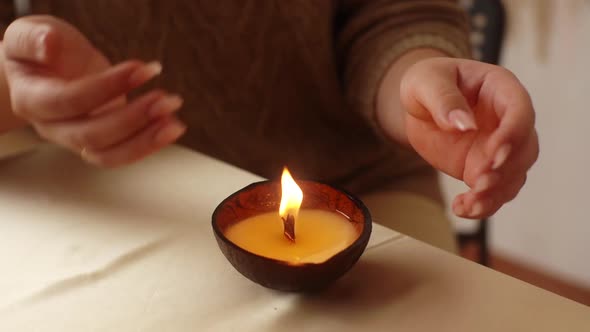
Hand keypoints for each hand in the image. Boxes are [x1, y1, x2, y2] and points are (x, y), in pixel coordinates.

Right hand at [3, 15, 185, 166]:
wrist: (44, 71)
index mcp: (31, 100)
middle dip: (133, 119)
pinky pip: (122, 155)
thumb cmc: (39, 51)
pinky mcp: (100, 143)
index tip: (141, 69)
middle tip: (166, 99)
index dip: (107, 87)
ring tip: (175, 120)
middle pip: (92, 135)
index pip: (70, 101)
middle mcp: (53, 128)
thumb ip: (34, 39)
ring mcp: (76, 140)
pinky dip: (149, 145)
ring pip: (109, 154)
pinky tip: (172, 126)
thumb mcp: (29, 34)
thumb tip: (49, 43)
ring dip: (146, 140)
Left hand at [400, 57, 538, 218]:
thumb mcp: (425, 82)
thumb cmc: (427, 83)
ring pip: (513, 176)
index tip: (494, 156)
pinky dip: (483, 205)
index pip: (520, 111)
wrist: (418, 106)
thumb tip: (463, 123)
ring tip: (468, 203)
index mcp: (500, 89)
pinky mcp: (486, 168)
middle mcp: (507, 120)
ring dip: (495, 193)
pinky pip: (494, 191)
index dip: (513, 135)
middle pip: (524, 149)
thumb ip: (443, 99)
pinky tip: (462, 208)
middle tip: (478, 182)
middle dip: (505, 170)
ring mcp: (499, 147)